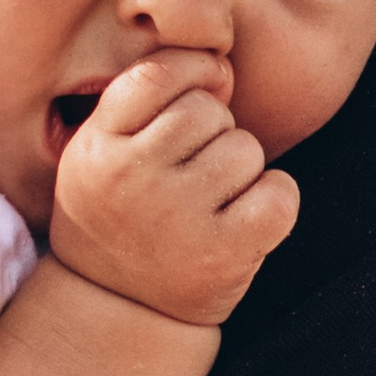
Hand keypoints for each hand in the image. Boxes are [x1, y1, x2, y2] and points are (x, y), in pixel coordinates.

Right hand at [50, 47, 299, 323]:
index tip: (196, 99)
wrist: (115, 309)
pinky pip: (280, 192)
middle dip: (213, 132)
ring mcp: (177, 217)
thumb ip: (148, 103)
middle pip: (208, 109)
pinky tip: (246, 220)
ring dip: (241, 170)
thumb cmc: (119, 214)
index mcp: (95, 147)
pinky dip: (275, 201)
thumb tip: (222, 65)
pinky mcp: (223, 253)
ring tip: (210, 202)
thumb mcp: (101, 152)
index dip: (191, 74)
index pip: (158, 74)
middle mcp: (130, 178)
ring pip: (245, 148)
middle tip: (191, 173)